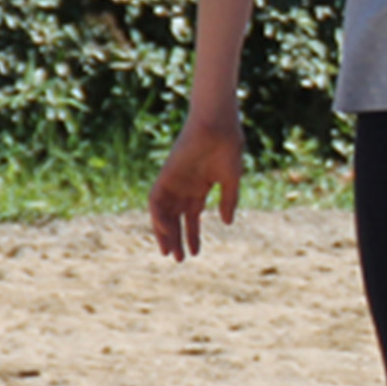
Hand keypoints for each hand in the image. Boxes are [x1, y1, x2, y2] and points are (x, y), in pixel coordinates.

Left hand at [148, 113, 245, 259]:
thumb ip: (228, 201)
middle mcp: (183, 187)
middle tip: (179, 259)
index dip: (193, 235)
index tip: (196, 253)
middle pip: (175, 218)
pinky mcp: (165, 176)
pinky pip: (156, 200)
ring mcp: (173, 182)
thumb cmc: (228, 148)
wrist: (218, 126)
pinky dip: (158, 216)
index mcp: (199, 187)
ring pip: (163, 213)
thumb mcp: (230, 180)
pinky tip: (165, 230)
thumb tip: (226, 223)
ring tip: (169, 252)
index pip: (192, 216)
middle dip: (177, 238)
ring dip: (164, 232)